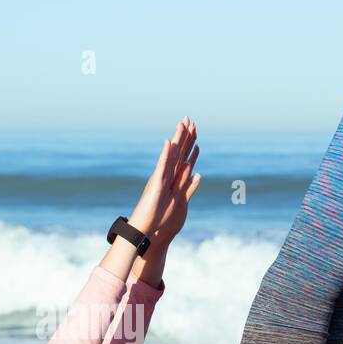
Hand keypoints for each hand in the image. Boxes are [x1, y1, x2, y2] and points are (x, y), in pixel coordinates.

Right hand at [127, 117, 198, 238]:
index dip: (189, 142)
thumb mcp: (181, 200)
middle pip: (177, 151)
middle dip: (184, 135)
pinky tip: (169, 144)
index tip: (195, 128)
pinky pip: (162, 167)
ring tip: (181, 125)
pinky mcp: (156, 183)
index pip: (183, 155)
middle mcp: (165, 173)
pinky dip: (166, 155)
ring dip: (176, 140)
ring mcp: (160, 177)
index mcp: (172, 176)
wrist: (145, 225)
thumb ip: (189, 187)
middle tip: (188, 118)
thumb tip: (197, 175)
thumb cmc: (160, 215)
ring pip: (171, 155)